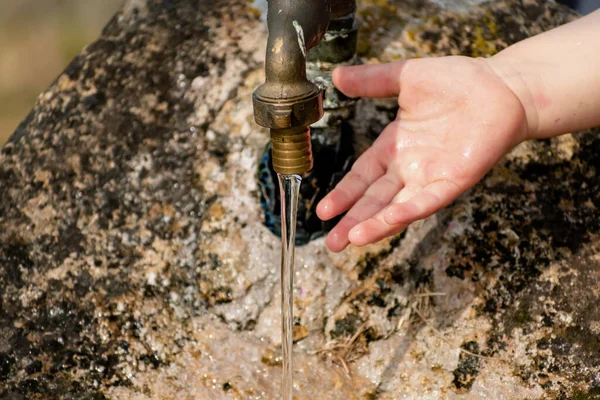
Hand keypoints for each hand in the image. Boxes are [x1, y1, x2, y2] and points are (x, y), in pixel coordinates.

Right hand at [316, 56, 527, 252]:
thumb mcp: (405, 78)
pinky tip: (389, 220)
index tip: (323, 211)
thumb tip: (335, 75)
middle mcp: (408, 168)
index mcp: (393, 148)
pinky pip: (427, 200)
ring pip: (397, 208)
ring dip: (375, 224)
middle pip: (374, 200)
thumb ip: (371, 80)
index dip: (343, 195)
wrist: (500, 86)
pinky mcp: (453, 181)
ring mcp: (430, 178)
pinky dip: (409, 211)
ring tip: (351, 240)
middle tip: (332, 244)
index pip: (361, 177)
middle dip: (352, 221)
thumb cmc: (457, 81)